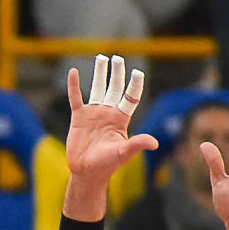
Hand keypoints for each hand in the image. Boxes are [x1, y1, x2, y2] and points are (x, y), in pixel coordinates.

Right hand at [64, 54, 157, 191]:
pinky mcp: (78, 117)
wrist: (87, 172)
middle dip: (117, 73)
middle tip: (118, 58)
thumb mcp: (124, 153)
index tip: (137, 72)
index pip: (130, 97)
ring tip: (101, 58)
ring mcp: (93, 113)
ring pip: (97, 88)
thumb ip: (137, 144)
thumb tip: (154, 143)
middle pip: (114, 88)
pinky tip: (74, 72)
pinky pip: (76, 98)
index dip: (134, 85)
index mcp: (121, 119)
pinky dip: (74, 85)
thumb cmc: (107, 164)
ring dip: (99, 73)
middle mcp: (108, 112)